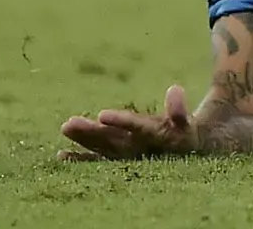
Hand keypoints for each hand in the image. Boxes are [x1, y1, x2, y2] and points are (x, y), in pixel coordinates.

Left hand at [60, 85, 199, 160]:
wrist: (191, 154)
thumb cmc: (187, 132)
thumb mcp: (188, 121)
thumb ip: (178, 110)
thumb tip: (174, 90)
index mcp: (158, 137)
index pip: (137, 128)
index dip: (121, 122)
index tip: (102, 114)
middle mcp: (140, 150)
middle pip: (113, 141)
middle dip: (91, 134)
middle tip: (68, 124)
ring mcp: (129, 155)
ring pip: (103, 149)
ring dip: (84, 140)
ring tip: (64, 127)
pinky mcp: (121, 158)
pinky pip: (99, 161)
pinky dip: (82, 159)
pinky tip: (61, 157)